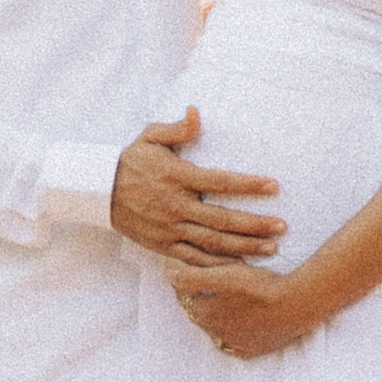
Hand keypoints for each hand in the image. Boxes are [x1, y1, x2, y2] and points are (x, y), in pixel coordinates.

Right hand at [110, 106, 284, 263]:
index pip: (220, 182)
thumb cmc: (131, 161)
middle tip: (282, 227)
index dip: (248, 185)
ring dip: (244, 247)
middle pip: (223, 219)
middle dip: (255, 224)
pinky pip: (194, 259)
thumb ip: (177, 129)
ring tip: (271, 248)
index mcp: (178, 177)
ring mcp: (170, 229)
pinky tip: (239, 268)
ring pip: (213, 242)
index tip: (274, 186)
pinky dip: (217, 266)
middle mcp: (177, 206)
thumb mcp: (150, 138)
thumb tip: (197, 112)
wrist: (99, 192)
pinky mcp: (164, 246)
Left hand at [167, 260, 318, 360]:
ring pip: (217, 332)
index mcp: (206, 315)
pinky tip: (237, 328)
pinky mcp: (254, 350)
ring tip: (220, 307)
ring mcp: (236, 344)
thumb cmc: (259, 286)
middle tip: (202, 288)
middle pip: (200, 316)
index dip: (186, 285)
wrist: (295, 304)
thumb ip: (193, 276)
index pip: (187, 299)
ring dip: (215, 320)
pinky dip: (232, 336)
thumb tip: (169, 275)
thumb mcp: (224, 275)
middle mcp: (217, 333)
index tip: (188, 274)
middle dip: (198, 302)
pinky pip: (236, 346)